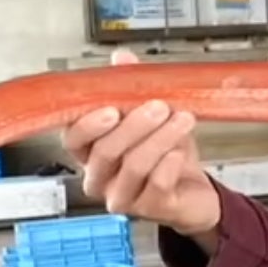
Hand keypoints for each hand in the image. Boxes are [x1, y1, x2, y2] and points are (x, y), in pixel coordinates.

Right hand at [62, 50, 219, 240]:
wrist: (194, 190)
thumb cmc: (166, 153)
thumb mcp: (151, 115)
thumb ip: (131, 86)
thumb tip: (122, 58)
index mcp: (90, 152)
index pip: (73, 138)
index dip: (88, 124)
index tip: (111, 108)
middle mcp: (99, 177)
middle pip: (105, 151)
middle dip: (134, 125)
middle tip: (159, 106)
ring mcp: (122, 196)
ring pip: (134, 165)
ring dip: (160, 138)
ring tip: (183, 119)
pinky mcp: (150, 209)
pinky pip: (157, 184)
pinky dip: (170, 164)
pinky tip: (180, 152)